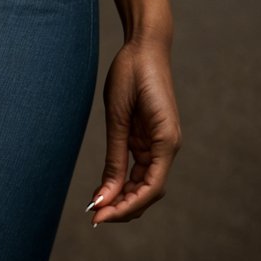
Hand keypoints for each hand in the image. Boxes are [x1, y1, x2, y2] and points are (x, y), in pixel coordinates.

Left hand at [87, 36, 180, 225]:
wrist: (144, 44)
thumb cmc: (132, 72)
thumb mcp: (118, 114)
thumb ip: (115, 157)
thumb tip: (105, 196)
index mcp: (166, 141)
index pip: (151, 189)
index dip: (126, 206)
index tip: (100, 216)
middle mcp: (167, 146)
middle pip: (148, 191)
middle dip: (123, 207)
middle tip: (94, 216)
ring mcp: (159, 142)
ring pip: (143, 182)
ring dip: (123, 196)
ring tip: (96, 205)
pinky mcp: (149, 136)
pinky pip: (138, 167)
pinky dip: (123, 180)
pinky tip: (105, 188)